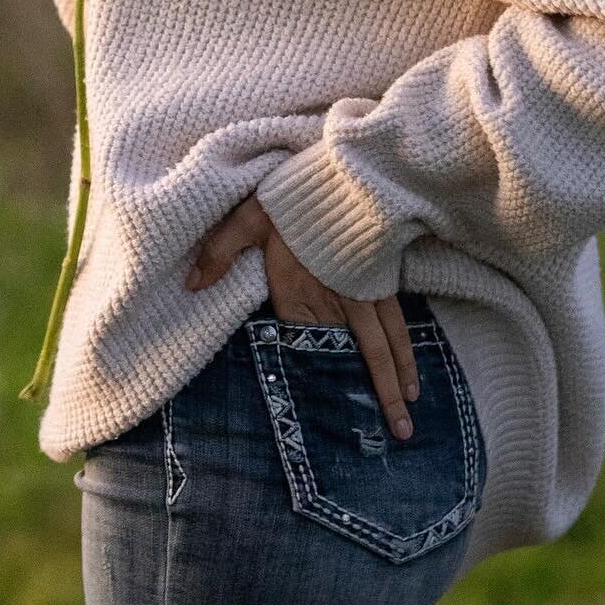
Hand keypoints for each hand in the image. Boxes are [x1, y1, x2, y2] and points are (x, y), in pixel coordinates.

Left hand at [184, 192, 420, 439]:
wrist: (343, 172)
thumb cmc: (292, 197)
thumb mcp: (247, 219)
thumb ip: (219, 252)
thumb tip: (192, 284)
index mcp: (304, 293)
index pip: (315, 348)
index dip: (332, 384)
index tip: (347, 419)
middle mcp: (341, 300)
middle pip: (369, 355)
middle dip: (385, 394)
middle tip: (401, 433)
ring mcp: (366, 289)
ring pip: (390, 340)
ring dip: (402, 373)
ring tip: (411, 403)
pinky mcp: (381, 275)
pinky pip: (397, 317)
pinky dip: (407, 343)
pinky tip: (412, 359)